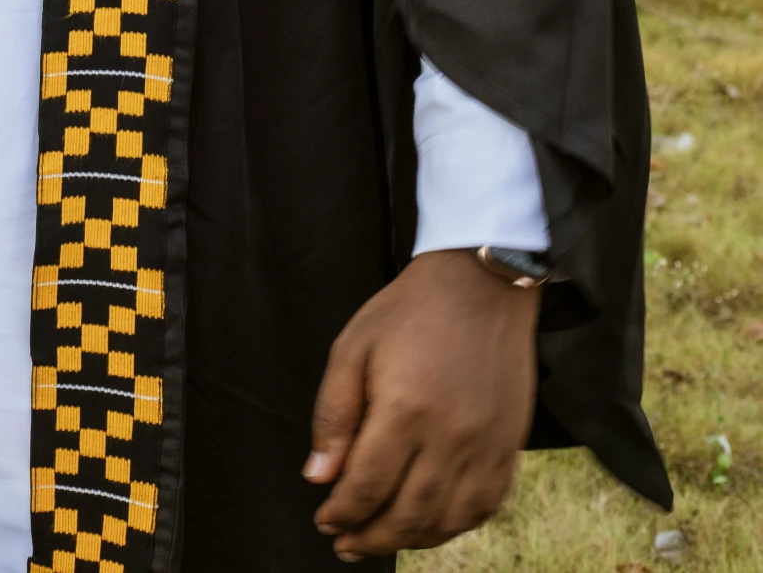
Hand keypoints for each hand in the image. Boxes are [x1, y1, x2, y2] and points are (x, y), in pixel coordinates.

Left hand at [304, 250, 539, 559]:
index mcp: (405, 410)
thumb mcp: (353, 347)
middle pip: (407, 515)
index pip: (367, 487)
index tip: (324, 520)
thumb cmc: (409, 311)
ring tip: (382, 538)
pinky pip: (483, 508)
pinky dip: (453, 525)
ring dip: (411, 540)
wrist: (480, 285)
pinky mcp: (509, 447)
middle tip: (347, 544)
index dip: (341, 513)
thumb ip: (334, 415)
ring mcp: (486, 447)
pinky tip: (430, 523)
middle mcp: (450, 437)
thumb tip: (318, 477)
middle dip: (371, 537)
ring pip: (446, 521)